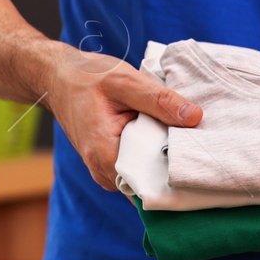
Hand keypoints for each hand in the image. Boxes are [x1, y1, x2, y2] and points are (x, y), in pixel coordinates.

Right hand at [45, 47, 201, 190]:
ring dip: (165, 159)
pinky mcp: (112, 163)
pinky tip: (167, 139)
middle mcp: (104, 171)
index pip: (151, 183)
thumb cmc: (87, 77)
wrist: (58, 76)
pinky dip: (155, 154)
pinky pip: (141, 167)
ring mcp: (107, 170)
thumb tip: (195, 118)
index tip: (201, 159)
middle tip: (200, 146)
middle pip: (153, 181)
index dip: (179, 173)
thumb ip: (160, 101)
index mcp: (105, 156)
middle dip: (176, 165)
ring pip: (148, 175)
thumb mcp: (126, 82)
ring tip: (184, 139)